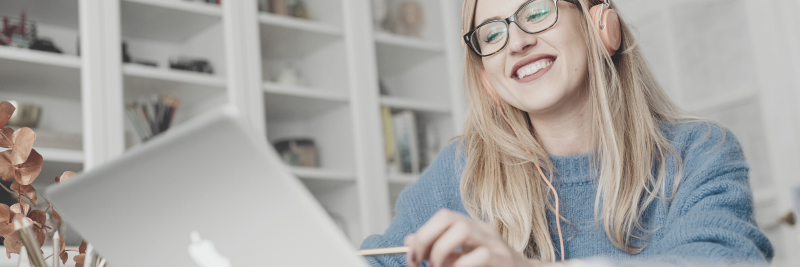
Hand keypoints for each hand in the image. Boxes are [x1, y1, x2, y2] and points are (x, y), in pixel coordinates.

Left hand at [404, 209, 541, 266]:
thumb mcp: (460, 258)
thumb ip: (438, 249)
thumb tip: (410, 241)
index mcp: (472, 227)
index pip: (443, 217)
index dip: (423, 234)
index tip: (413, 256)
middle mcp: (483, 230)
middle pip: (448, 218)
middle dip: (427, 238)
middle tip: (422, 262)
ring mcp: (495, 243)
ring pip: (462, 230)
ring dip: (441, 251)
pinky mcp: (502, 259)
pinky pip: (478, 256)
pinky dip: (460, 266)